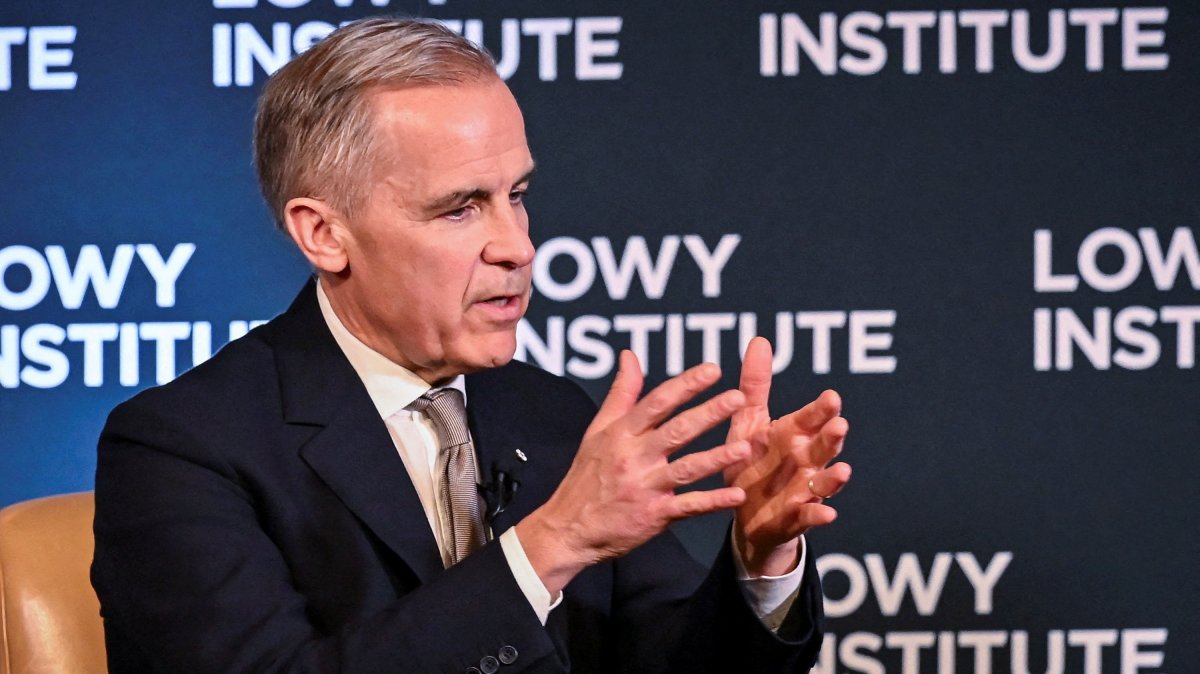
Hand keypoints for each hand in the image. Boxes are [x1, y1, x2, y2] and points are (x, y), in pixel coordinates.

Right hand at [516, 350, 750, 594]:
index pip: (657, 402)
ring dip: (716, 458)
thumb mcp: (597, 431)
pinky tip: (737, 495)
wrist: (568, 529)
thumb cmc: (586, 477)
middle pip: (676, 431)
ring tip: (744, 447)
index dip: (686, 385)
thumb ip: (621, 393)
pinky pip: (688, 507)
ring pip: (686, 469)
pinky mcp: (653, 516)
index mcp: (621, 434)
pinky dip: (713, 502)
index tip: (713, 369)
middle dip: (709, 413)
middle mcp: (633, 458)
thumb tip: (630, 355)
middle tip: (739, 398)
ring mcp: (645, 488)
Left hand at [726, 337, 851, 576]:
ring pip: (824, 481)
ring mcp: (804, 490)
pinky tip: (827, 514)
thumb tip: (760, 339)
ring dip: (834, 477)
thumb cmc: (750, 462)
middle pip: (822, 446)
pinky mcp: (796, 518)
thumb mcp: (748, 422)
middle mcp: (804, 460)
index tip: (831, 396)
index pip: (810, 418)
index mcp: (792, 434)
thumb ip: (756, 384)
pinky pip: (810, 517)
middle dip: (831, 437)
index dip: (820, 409)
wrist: (744, 514)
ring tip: (843, 471)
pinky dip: (819, 516)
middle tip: (839, 424)